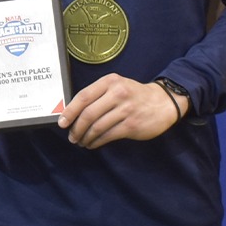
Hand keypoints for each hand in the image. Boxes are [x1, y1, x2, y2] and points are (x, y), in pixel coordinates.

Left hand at [58, 73, 180, 148]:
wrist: (163, 102)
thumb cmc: (134, 95)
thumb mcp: (117, 86)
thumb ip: (97, 95)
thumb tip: (72, 112)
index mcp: (110, 82)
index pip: (83, 96)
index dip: (70, 111)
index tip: (62, 122)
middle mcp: (117, 93)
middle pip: (88, 114)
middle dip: (76, 128)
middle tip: (72, 136)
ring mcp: (126, 109)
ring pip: (97, 127)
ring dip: (85, 137)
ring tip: (81, 141)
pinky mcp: (131, 125)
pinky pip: (108, 135)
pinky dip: (97, 142)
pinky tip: (93, 144)